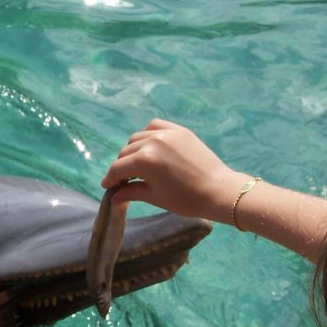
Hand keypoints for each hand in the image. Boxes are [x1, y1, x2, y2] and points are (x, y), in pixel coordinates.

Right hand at [100, 119, 248, 222]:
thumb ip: (131, 192)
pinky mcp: (179, 130)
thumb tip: (113, 197)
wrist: (219, 191)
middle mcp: (152, 142)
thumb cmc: (186, 200)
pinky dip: (148, 134)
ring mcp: (167, 133)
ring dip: (133, 150)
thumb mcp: (155, 197)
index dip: (110, 179)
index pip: (118, 168)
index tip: (107, 186)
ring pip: (138, 138)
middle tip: (124, 179)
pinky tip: (151, 145)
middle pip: (126, 152)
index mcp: (145, 160)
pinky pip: (155, 126)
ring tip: (138, 163)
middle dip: (122, 167)